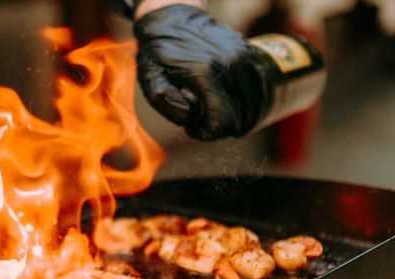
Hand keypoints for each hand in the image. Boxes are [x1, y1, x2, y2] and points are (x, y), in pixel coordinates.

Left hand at [134, 4, 267, 139]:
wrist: (174, 17)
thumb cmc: (159, 52)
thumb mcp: (150, 77)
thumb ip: (164, 101)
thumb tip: (189, 117)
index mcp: (204, 74)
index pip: (221, 121)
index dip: (207, 132)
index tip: (192, 126)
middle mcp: (229, 64)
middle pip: (239, 116)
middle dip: (219, 123)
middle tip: (199, 115)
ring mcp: (242, 57)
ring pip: (251, 103)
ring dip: (232, 112)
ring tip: (210, 104)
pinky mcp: (249, 52)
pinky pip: (256, 87)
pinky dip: (243, 99)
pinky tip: (223, 95)